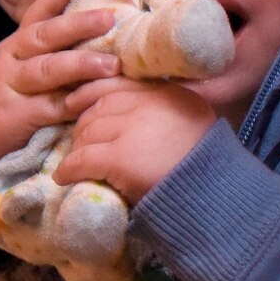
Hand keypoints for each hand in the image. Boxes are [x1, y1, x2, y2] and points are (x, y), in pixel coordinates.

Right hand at [0, 0, 118, 179]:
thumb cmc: (10, 98)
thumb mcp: (23, 67)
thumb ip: (54, 51)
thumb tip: (103, 27)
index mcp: (18, 43)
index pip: (40, 10)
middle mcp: (12, 59)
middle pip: (45, 35)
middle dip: (78, 24)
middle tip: (109, 18)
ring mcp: (12, 87)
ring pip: (47, 69)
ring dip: (80, 65)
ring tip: (111, 65)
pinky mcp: (16, 116)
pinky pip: (49, 107)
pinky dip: (73, 102)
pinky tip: (94, 98)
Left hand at [54, 78, 216, 198]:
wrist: (214, 198)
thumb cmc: (206, 169)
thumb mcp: (192, 124)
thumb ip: (165, 112)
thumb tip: (131, 112)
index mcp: (169, 93)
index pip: (119, 82)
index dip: (92, 91)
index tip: (76, 102)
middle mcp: (150, 103)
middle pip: (101, 106)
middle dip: (84, 124)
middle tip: (78, 142)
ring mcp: (133, 128)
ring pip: (88, 131)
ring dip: (77, 147)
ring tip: (74, 162)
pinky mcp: (120, 157)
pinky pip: (82, 159)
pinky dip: (69, 169)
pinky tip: (64, 177)